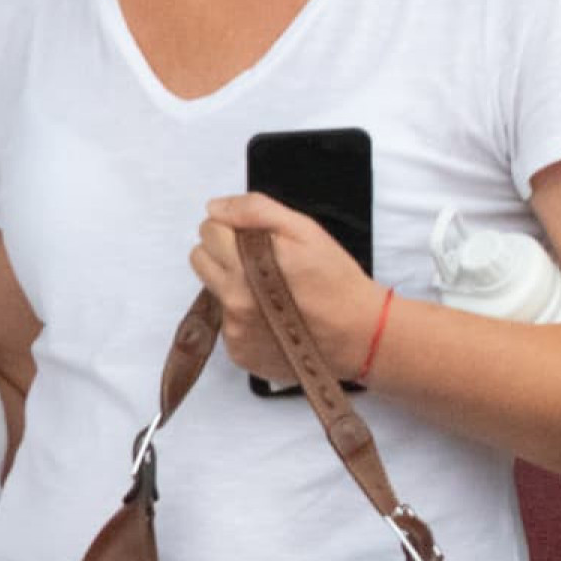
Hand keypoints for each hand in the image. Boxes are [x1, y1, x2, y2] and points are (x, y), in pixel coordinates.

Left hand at [189, 193, 384, 384]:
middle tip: (256, 260)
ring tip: (269, 291)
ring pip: (212, 292)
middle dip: (222, 252)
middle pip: (200, 260)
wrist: (360, 334)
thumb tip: (215, 208)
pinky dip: (243, 316)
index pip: (208, 231)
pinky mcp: (240, 352)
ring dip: (232, 285)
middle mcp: (233, 299)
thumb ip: (255, 211)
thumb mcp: (304, 230)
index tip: (251, 236)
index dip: (230, 228)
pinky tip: (272, 316)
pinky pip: (226, 324)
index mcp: (244, 265)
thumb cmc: (335, 280)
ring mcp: (235, 329)